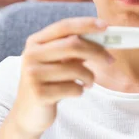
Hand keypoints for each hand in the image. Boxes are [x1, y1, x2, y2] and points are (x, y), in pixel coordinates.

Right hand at [11, 17, 114, 138]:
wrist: (28, 114)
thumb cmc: (49, 83)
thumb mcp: (57, 62)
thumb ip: (74, 49)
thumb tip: (103, 38)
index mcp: (35, 42)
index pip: (63, 26)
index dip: (86, 24)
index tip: (105, 26)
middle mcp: (31, 55)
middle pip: (72, 45)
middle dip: (96, 51)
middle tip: (110, 60)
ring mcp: (33, 74)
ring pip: (76, 68)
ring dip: (90, 76)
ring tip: (88, 82)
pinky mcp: (39, 93)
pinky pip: (73, 88)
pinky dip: (81, 90)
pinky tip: (75, 92)